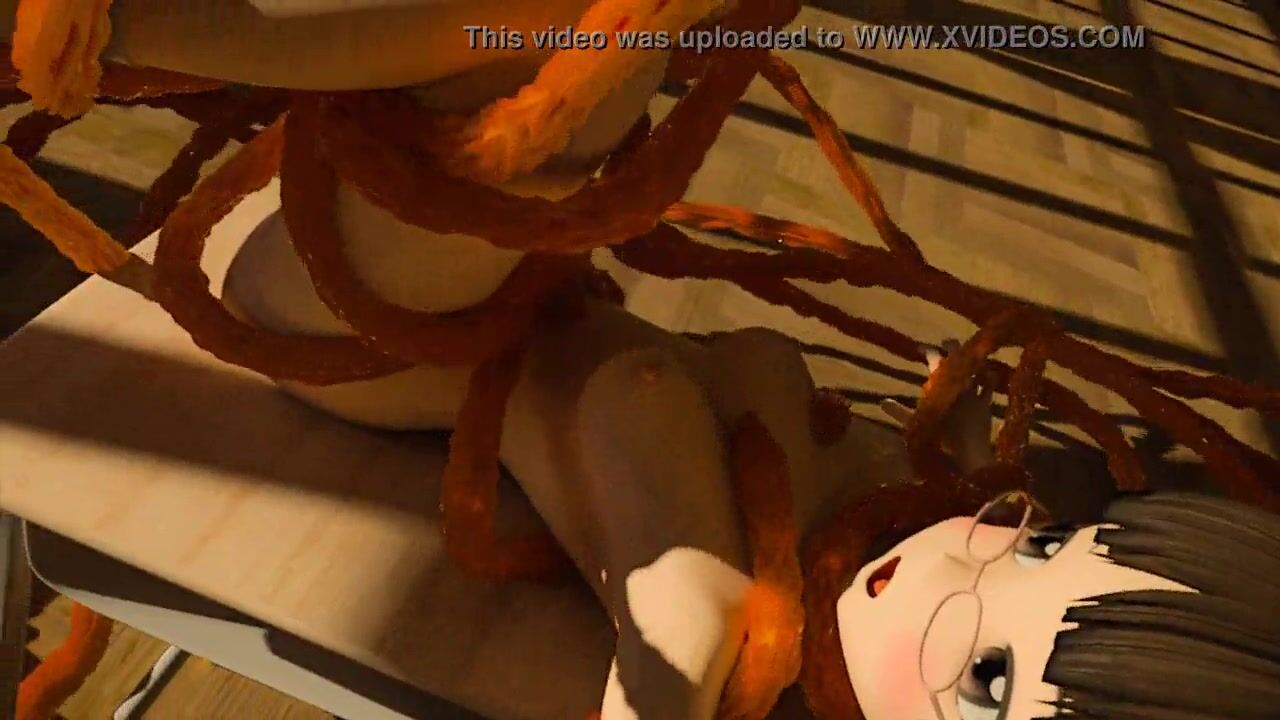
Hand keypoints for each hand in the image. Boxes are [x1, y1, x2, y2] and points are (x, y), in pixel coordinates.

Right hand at [880, 340, 994, 474]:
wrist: (968, 450)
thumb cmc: (941, 436)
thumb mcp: (916, 424)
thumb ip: (899, 412)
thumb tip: (882, 402)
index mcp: (941, 385)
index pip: (934, 361)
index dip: (928, 351)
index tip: (922, 348)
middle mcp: (959, 383)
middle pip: (956, 358)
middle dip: (951, 347)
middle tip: (946, 342)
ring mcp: (974, 391)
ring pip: (974, 368)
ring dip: (971, 360)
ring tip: (968, 354)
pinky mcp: (986, 402)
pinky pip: (989, 386)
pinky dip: (989, 378)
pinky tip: (990, 373)